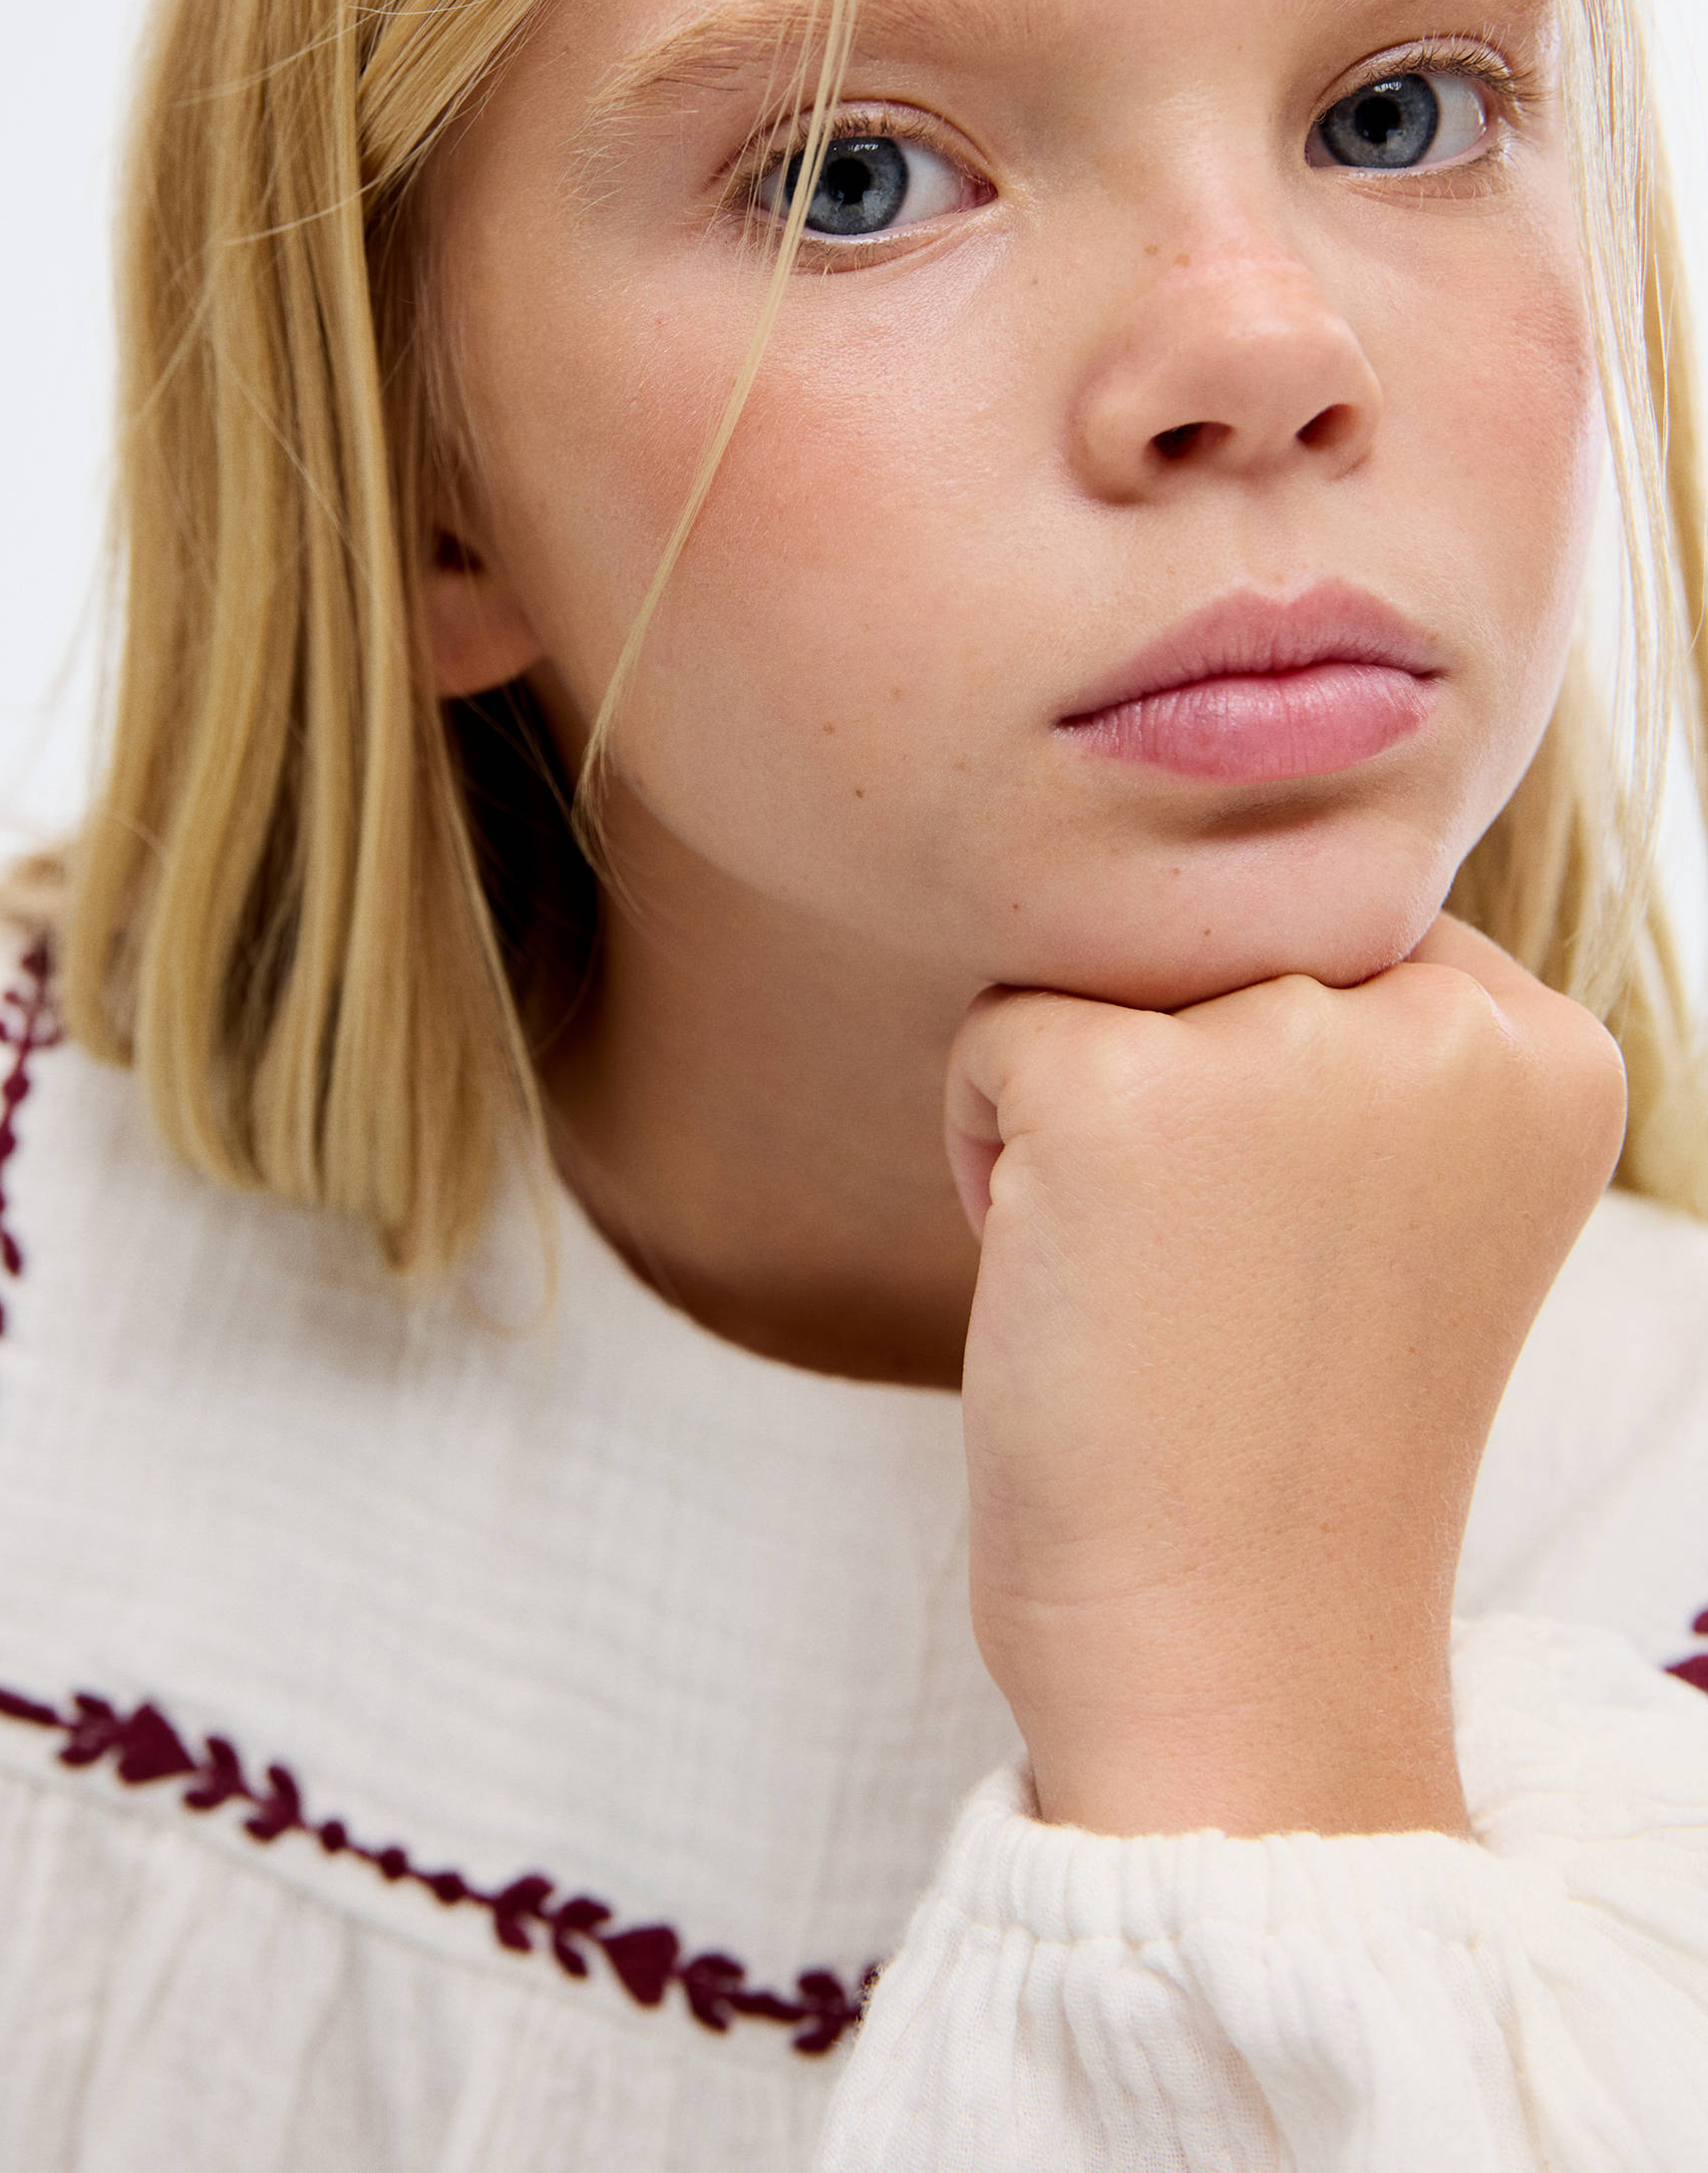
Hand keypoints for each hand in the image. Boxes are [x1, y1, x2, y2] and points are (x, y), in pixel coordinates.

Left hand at [945, 914, 1626, 1837]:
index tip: (1302, 1252)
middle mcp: (1446, 1021)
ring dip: (1088, 1112)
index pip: (1338, 936)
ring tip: (1158, 1284)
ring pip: (1105, 974)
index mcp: (1547, 1049)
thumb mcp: (1405, 1201)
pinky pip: (996, 1034)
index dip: (1275, 1085)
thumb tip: (1202, 883)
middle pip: (1216, 940)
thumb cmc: (1291, 1436)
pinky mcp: (1120, 1089)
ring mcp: (1286, 1046)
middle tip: (1225, 1283)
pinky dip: (989, 1152)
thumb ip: (1369, 1040)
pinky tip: (1072, 1286)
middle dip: (1183, 1084)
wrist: (1234, 1654)